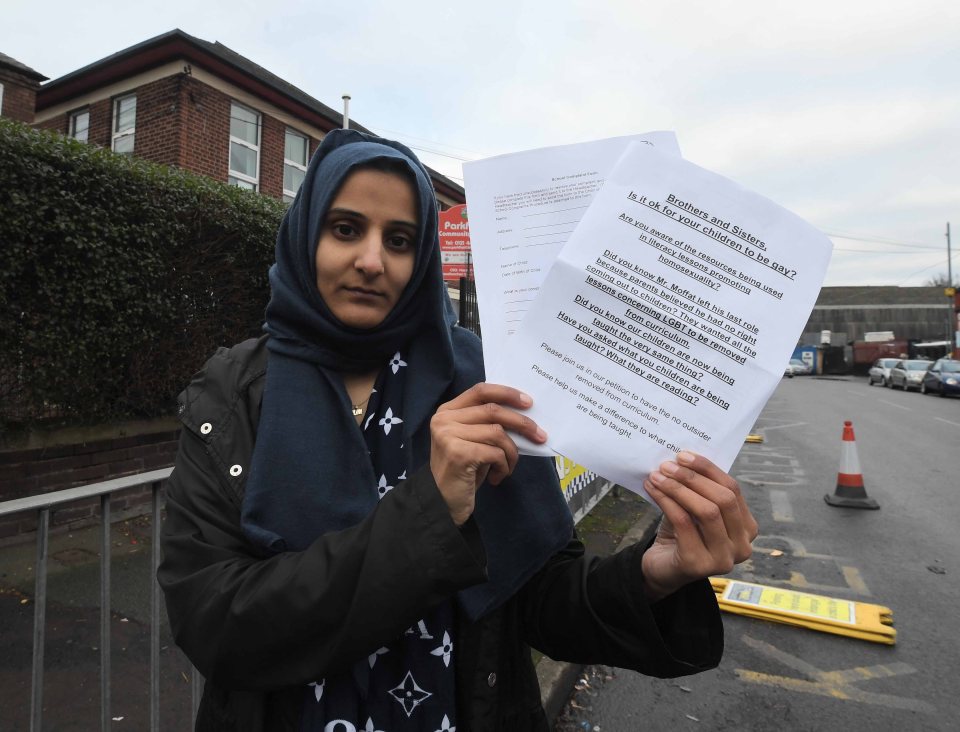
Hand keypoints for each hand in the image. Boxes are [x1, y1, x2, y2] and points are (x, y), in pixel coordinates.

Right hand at [430, 383, 546, 525]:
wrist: (442, 502)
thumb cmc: (463, 470)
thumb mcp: (473, 440)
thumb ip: (488, 423)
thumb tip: (524, 414)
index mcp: (447, 411)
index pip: (480, 391)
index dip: (507, 393)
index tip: (528, 402)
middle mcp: (444, 420)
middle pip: (493, 410)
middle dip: (522, 423)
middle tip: (540, 436)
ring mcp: (448, 435)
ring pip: (497, 433)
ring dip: (511, 453)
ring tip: (508, 467)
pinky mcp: (458, 453)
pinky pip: (495, 453)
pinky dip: (504, 466)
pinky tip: (497, 477)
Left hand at [640, 451, 757, 601]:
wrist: (662, 569)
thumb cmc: (681, 535)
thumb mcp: (694, 509)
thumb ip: (699, 489)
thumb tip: (683, 458)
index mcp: (747, 528)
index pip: (733, 490)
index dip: (709, 469)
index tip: (684, 455)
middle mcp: (742, 546)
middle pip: (723, 500)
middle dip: (693, 478)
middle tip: (668, 465)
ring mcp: (724, 559)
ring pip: (706, 512)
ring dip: (679, 489)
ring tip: (657, 476)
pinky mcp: (699, 566)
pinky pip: (684, 524)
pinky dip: (667, 502)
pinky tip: (653, 490)